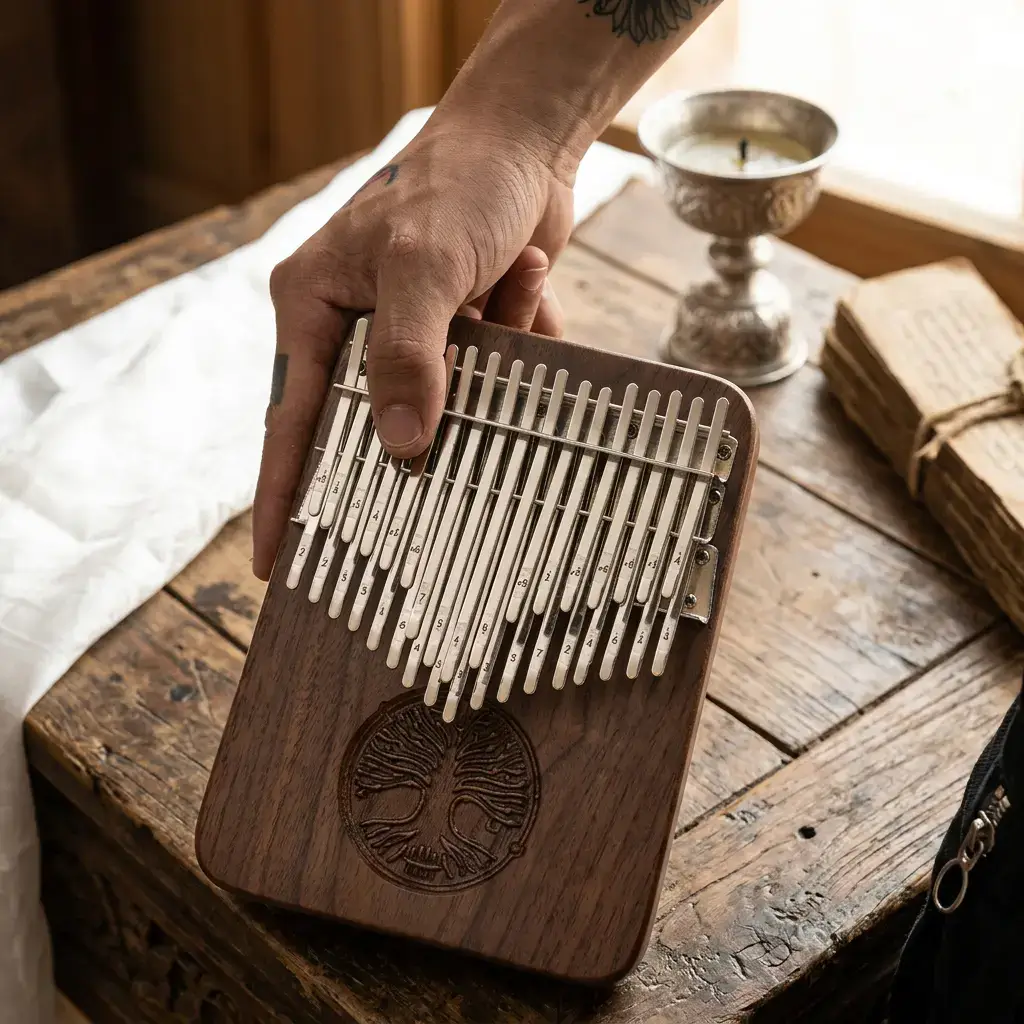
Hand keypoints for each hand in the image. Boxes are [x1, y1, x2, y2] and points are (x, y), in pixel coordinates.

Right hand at [253, 116, 572, 579]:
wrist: (524, 142)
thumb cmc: (456, 185)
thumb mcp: (424, 266)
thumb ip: (407, 357)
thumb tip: (401, 447)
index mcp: (315, 308)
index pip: (291, 421)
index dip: (285, 497)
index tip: (278, 564)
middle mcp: (355, 326)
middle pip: (376, 419)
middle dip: (425, 423)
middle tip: (448, 459)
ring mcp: (414, 333)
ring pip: (453, 396)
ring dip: (494, 352)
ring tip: (510, 278)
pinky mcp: (466, 334)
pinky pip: (495, 371)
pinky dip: (520, 330)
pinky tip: (528, 274)